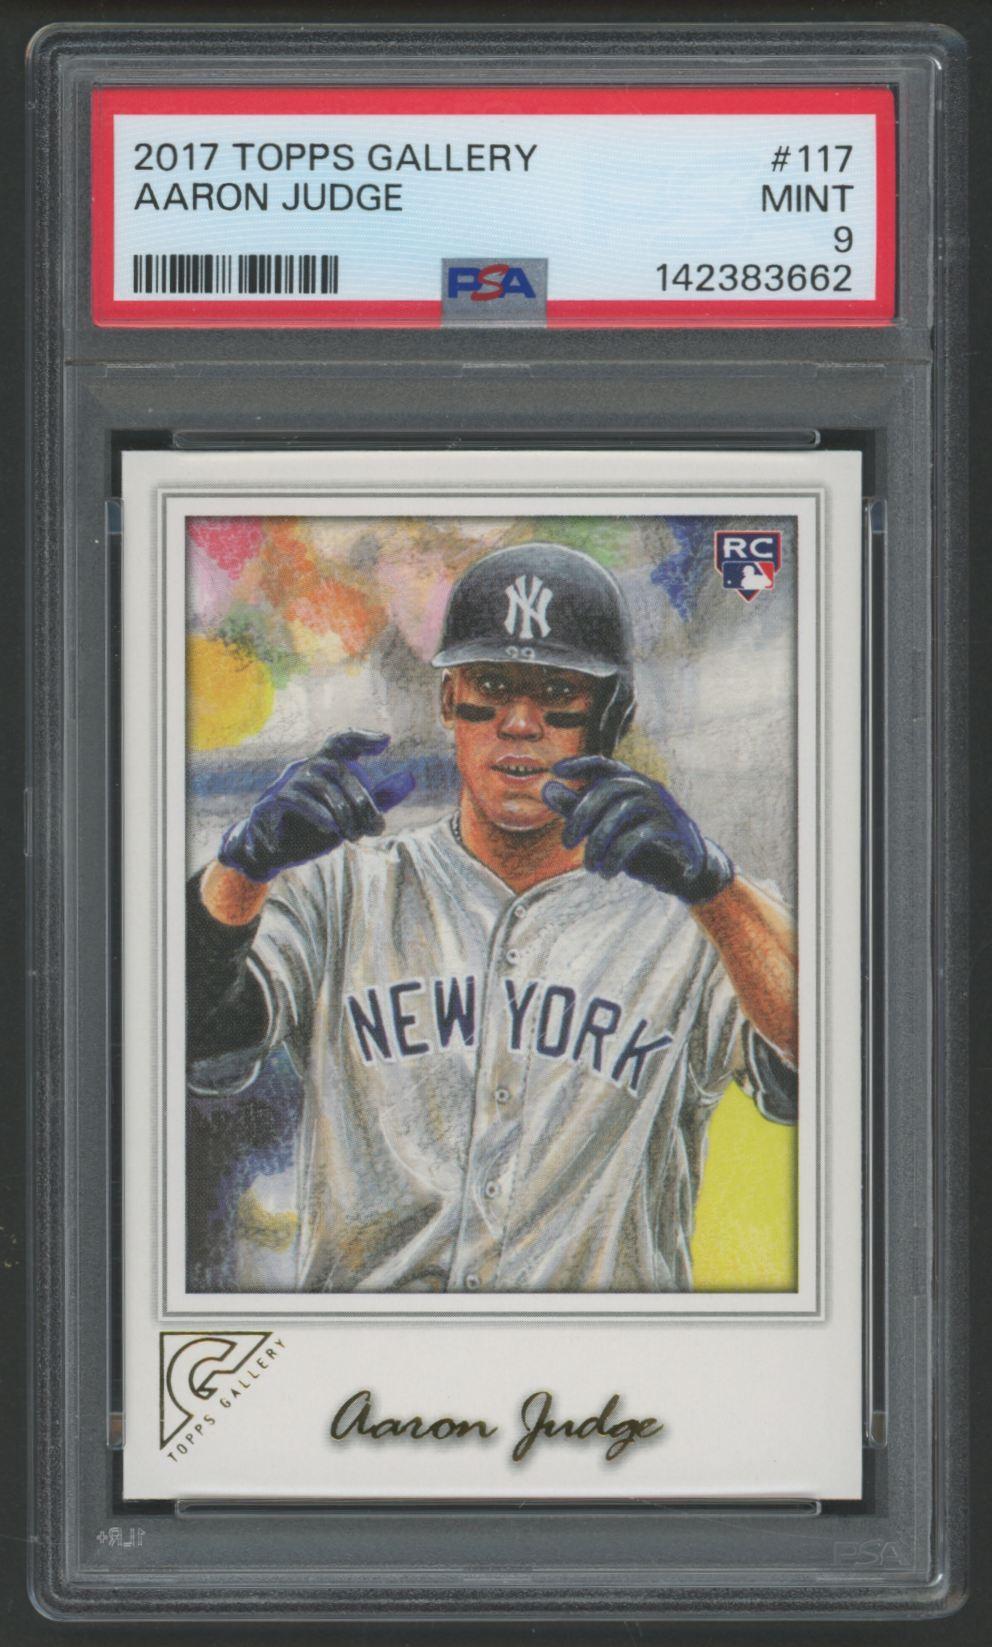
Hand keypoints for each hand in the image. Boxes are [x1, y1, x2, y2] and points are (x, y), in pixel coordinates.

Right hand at [218, 731, 414, 882]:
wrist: (272, 853)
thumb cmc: (311, 828)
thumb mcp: (351, 815)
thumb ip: (379, 798)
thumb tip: (410, 777)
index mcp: (323, 767)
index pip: (340, 741)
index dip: (361, 736)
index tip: (386, 741)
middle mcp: (304, 768)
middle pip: (339, 769)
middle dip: (363, 800)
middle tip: (376, 828)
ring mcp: (286, 783)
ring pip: (321, 785)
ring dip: (343, 812)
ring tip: (354, 836)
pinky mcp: (271, 802)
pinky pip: (296, 800)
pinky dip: (317, 814)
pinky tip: (330, 830)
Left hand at [542, 756, 732, 905]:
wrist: (685, 868)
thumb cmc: (640, 843)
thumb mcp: (605, 826)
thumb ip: (578, 808)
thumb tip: (547, 789)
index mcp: (631, 783)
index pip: (604, 764)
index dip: (580, 763)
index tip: (556, 770)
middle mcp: (647, 788)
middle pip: (607, 789)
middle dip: (580, 816)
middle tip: (566, 844)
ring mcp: (661, 806)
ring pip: (620, 813)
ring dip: (598, 843)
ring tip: (590, 867)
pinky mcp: (672, 829)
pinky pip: (637, 837)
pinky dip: (617, 856)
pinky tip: (608, 872)